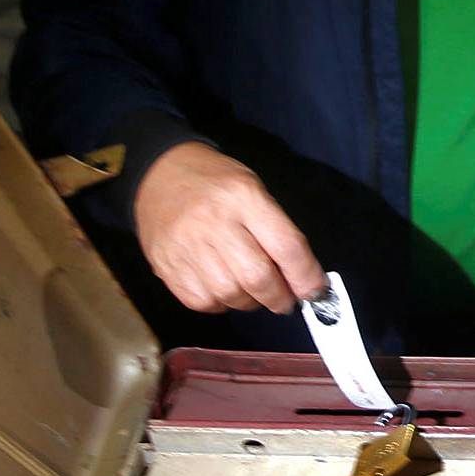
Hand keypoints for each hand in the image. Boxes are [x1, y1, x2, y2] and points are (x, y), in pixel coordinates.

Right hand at [134, 142, 326, 314]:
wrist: (158, 172)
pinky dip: (220, 303)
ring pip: (230, 296)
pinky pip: (203, 302)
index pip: (285, 246)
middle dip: (279, 297)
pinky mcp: (166, 266)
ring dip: (249, 302)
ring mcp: (186, 246)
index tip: (315, 292)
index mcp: (243, 196)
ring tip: (250, 290)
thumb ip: (276, 230)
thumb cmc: (215, 182)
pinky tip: (222, 288)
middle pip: (257, 277)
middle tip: (284, 300)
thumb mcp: (252, 188)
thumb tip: (302, 278)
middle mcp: (214, 222)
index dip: (306, 276)